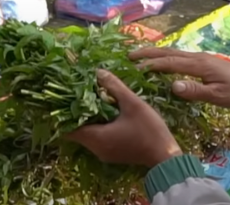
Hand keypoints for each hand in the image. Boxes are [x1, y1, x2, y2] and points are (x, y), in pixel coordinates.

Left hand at [65, 69, 181, 167]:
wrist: (167, 158)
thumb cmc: (150, 131)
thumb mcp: (133, 104)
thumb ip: (114, 87)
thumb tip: (98, 71)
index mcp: (96, 138)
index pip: (67, 128)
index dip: (62, 112)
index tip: (63, 96)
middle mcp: (96, 148)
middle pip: (75, 129)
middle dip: (75, 111)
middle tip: (76, 91)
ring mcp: (104, 152)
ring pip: (86, 133)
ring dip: (86, 117)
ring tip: (89, 97)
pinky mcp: (112, 152)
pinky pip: (96, 136)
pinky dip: (95, 123)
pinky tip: (102, 109)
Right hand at [131, 47, 229, 112]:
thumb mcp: (218, 96)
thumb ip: (196, 91)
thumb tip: (173, 85)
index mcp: (198, 65)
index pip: (169, 62)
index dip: (151, 64)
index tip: (135, 68)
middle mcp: (195, 57)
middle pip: (167, 52)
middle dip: (147, 52)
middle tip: (128, 55)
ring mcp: (198, 57)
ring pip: (171, 51)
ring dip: (154, 52)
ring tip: (138, 54)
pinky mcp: (201, 60)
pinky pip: (177, 54)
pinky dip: (164, 54)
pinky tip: (160, 58)